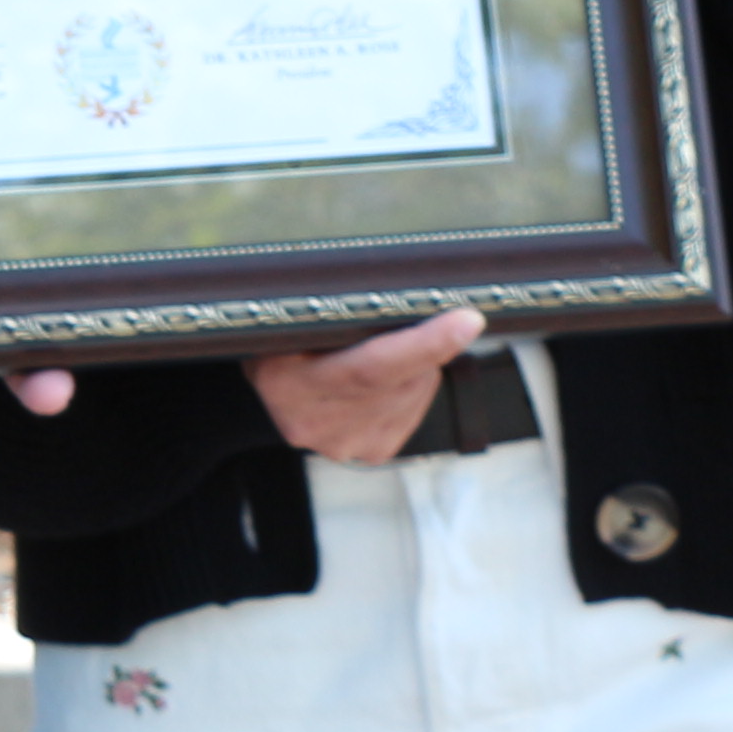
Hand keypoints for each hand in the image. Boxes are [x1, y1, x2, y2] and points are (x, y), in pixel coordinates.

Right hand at [240, 307, 487, 461]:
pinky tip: (388, 376)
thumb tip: (390, 280)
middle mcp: (315, 422)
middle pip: (401, 379)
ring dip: (417, 364)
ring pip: (414, 393)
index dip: (423, 344)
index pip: (369, 367)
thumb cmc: (277, 339)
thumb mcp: (285, 316)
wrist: (264, 393)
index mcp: (286, 381)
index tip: (468, 321)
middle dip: (422, 344)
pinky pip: (415, 411)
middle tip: (411, 316)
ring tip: (383, 346)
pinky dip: (414, 386)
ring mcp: (344, 443)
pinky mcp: (371, 451)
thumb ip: (327, 307)